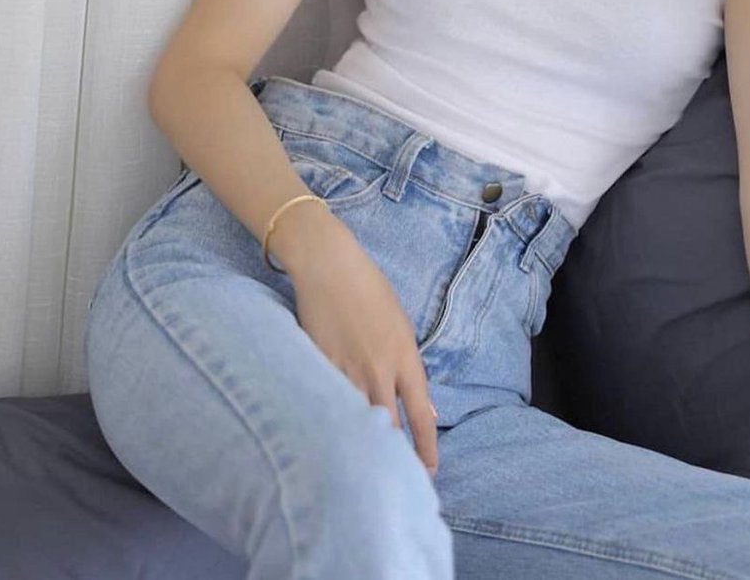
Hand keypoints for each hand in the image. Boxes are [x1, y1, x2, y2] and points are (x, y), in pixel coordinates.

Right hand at [288, 216, 438, 476]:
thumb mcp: (402, 327)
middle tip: (398, 482)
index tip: (430, 472)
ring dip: (363, 446)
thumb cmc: (370, 291)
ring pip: (358, 422)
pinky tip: (331, 440)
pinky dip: (334, 423)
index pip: (422, 415)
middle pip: (389, 429)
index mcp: (405, 359)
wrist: (329, 267)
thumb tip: (427, 409)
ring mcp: (347, 372)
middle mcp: (379, 371)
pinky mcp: (319, 368)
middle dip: (395, 458)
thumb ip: (411, 369)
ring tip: (365, 471)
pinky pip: (329, 405)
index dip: (426, 448)